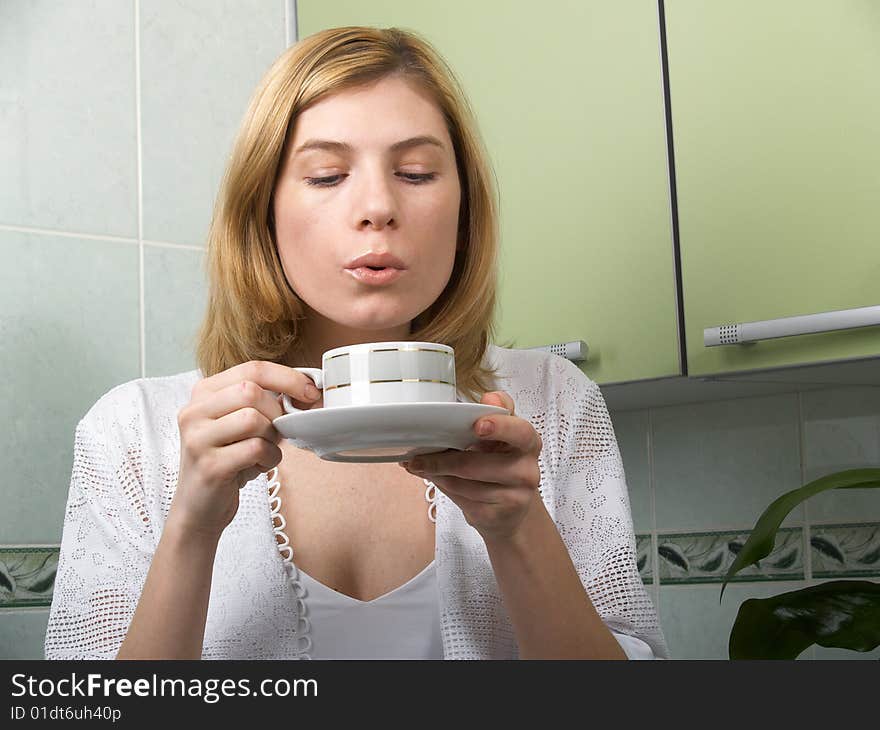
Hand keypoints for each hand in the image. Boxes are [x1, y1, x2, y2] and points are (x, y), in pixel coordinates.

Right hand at [169, 361, 321, 540]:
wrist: (198, 508)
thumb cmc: (228, 461)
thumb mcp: (241, 425)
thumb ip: (265, 403)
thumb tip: (307, 390)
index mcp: (204, 393)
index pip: (252, 369)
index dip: (288, 378)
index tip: (311, 391)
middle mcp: (194, 411)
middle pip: (252, 391)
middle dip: (277, 412)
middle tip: (278, 432)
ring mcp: (197, 438)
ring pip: (253, 420)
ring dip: (271, 438)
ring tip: (263, 451)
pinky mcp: (208, 465)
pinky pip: (255, 449)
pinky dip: (268, 459)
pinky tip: (259, 466)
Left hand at [399, 391, 542, 541]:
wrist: (511, 510)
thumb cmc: (501, 464)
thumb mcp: (502, 435)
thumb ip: (498, 412)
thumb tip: (491, 397)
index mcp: (528, 442)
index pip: (519, 431)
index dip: (498, 426)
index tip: (477, 425)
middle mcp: (527, 470)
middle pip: (476, 464)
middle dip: (441, 460)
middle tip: (417, 456)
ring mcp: (515, 496)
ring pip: (462, 484)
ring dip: (436, 474)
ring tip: (420, 466)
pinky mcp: (498, 516)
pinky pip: (461, 500)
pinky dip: (443, 488)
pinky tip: (436, 480)